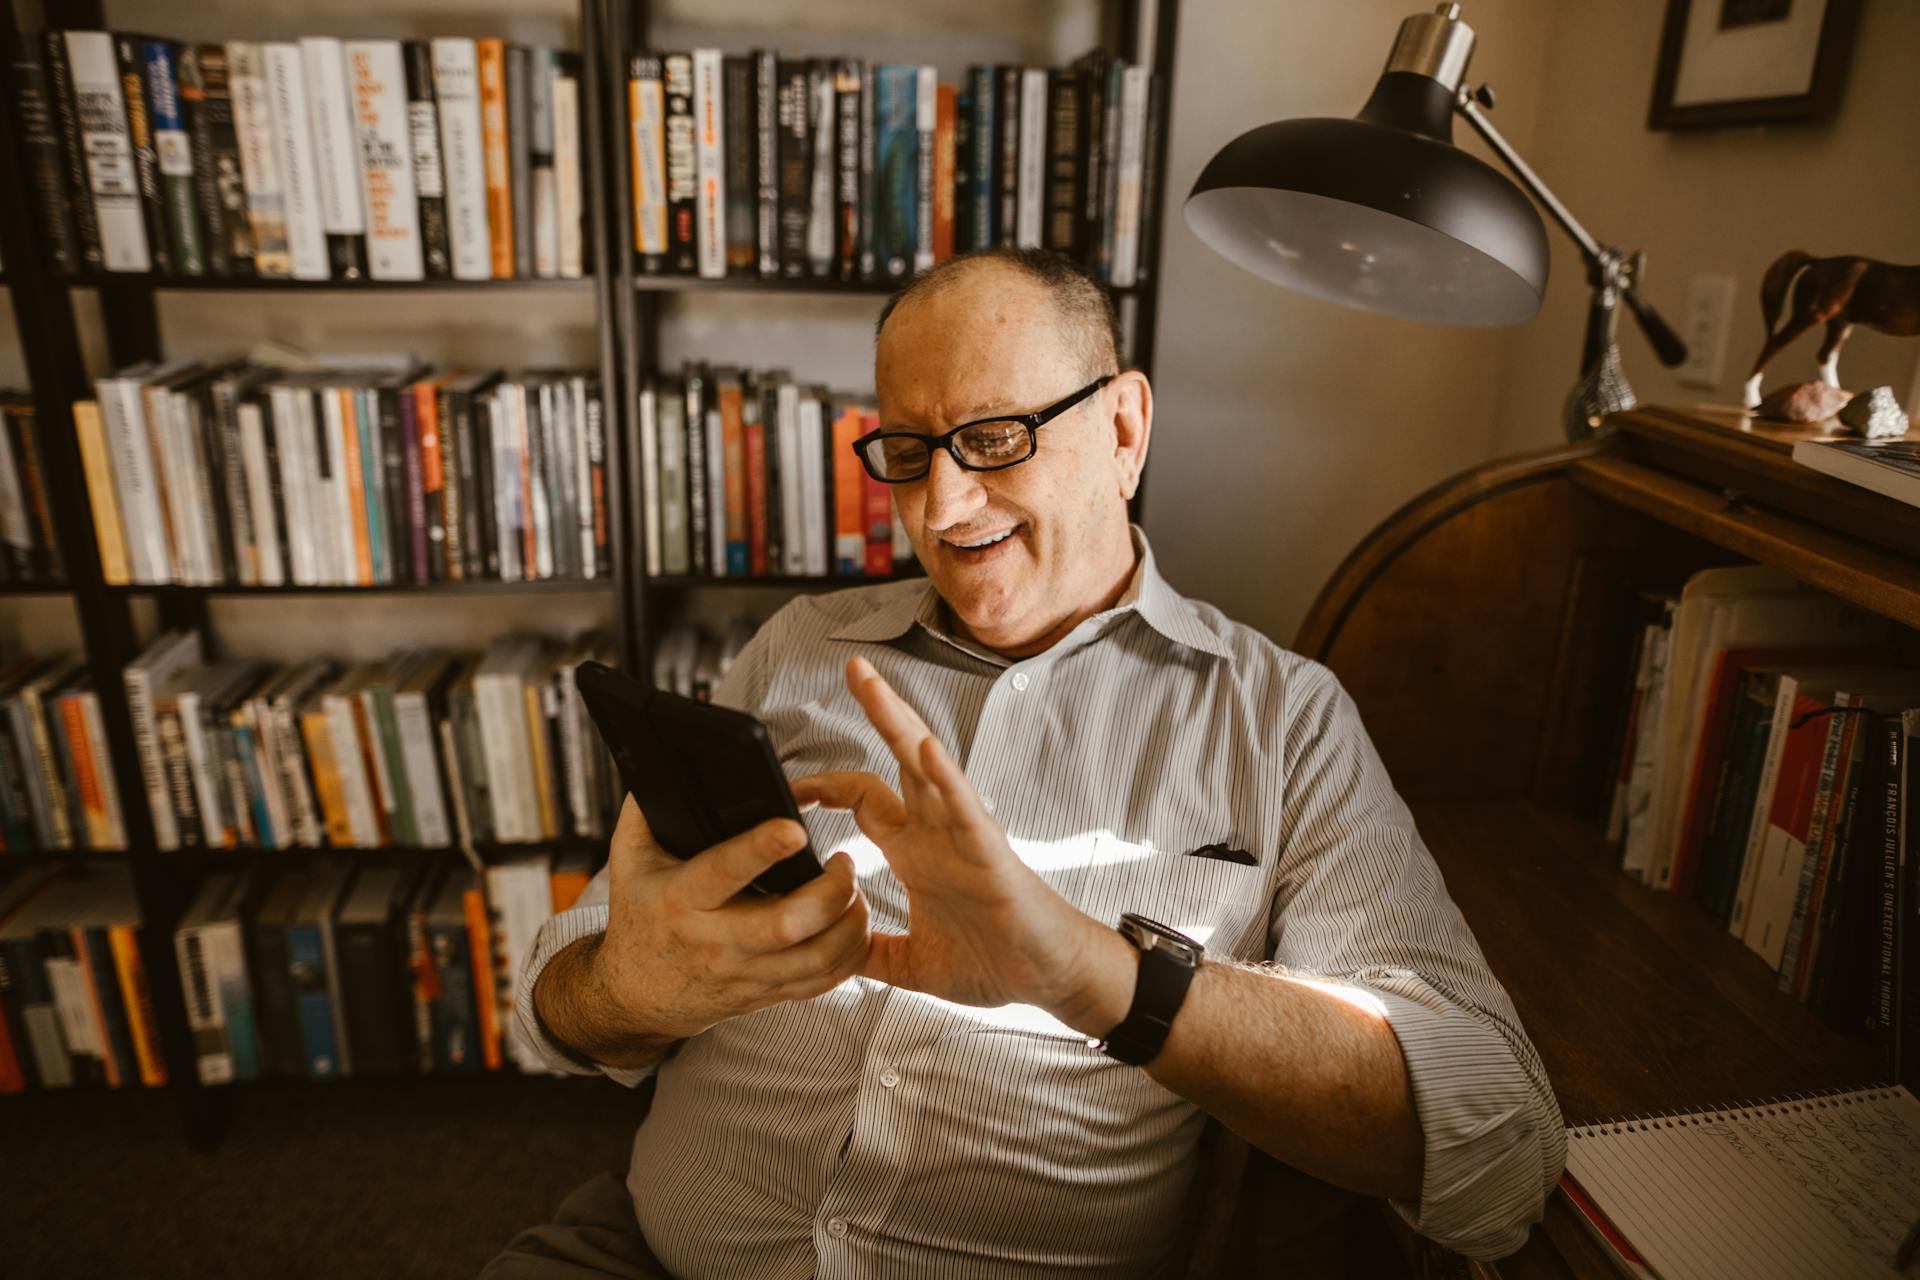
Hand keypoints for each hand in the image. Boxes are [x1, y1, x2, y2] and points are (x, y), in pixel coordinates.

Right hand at [574, 796, 871, 1047]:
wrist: (634, 995)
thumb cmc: (639, 913)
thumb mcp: (630, 856)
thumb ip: (649, 806)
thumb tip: (671, 754)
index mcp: (681, 899)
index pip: (724, 872)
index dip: (761, 850)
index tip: (795, 827)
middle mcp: (715, 941)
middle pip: (787, 924)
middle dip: (829, 892)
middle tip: (846, 861)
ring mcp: (744, 973)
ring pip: (814, 959)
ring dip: (849, 925)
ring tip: (856, 891)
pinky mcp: (765, 993)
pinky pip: (820, 983)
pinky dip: (848, 956)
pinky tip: (854, 926)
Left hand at [790, 656, 1135, 1034]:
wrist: (1047, 979)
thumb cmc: (992, 961)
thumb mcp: (911, 963)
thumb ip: (870, 953)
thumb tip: (830, 959)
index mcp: (916, 850)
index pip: (864, 800)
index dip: (827, 788)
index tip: (791, 788)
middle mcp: (937, 830)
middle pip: (899, 757)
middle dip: (876, 711)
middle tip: (852, 667)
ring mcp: (963, 835)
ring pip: (928, 765)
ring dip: (899, 724)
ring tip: (873, 687)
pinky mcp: (989, 851)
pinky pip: (965, 807)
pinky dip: (947, 776)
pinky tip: (928, 749)